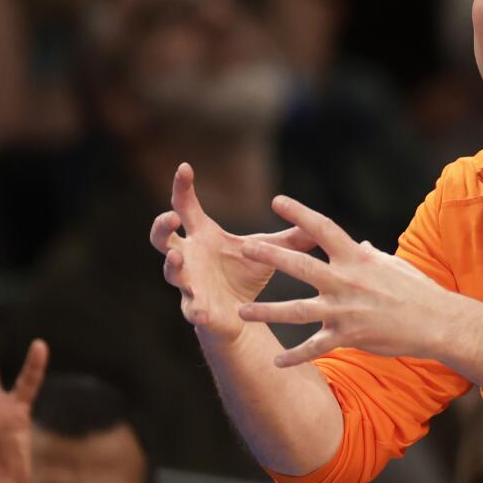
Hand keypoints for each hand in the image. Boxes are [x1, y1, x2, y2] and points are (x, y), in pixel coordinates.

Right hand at [150, 163, 315, 346]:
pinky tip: (202, 312)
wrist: (240, 315)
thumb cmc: (245, 275)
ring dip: (172, 265)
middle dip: (161, 227)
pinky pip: (191, 310)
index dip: (182, 187)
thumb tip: (321, 221)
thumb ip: (291, 236)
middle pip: (162, 238)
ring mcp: (189, 283)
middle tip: (170, 217)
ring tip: (177, 259)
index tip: (185, 167)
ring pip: (171, 272)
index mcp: (203, 236)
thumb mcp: (268, 250)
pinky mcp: (196, 310)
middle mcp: (189, 257)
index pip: (186, 207)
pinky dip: (196, 310)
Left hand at [236, 196, 457, 366]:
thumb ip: (370, 256)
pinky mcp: (349, 336)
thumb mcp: (392, 265)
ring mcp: (346, 310)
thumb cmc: (418, 290)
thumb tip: (361, 245)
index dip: (299, 213)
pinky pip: (315, 348)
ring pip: (297, 311)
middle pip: (300, 266)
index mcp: (357, 258)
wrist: (437, 321)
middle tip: (243, 248)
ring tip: (242, 311)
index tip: (277, 201)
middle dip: (270, 257)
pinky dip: (295, 356)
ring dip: (267, 312)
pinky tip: (277, 362)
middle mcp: (347, 281)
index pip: (323, 229)